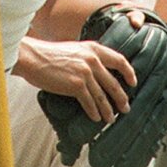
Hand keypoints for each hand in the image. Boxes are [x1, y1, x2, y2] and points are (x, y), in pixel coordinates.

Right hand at [15, 36, 135, 122]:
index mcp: (93, 48)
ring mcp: (85, 73)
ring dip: (108, 110)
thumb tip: (98, 73)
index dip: (129, 72)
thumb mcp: (74, 49)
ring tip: (110, 118)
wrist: (33, 58)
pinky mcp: (76, 85)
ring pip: (103, 96)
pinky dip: (94, 113)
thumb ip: (88, 57)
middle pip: (114, 83)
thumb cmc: (49, 54)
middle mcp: (92, 60)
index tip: (133, 82)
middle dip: (121, 98)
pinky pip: (90, 103)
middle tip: (125, 107)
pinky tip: (96, 118)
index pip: (119, 60)